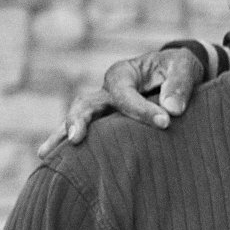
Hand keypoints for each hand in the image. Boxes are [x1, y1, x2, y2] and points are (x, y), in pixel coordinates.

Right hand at [38, 46, 206, 154]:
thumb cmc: (178, 69)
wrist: (174, 72)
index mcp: (123, 74)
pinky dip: (71, 146)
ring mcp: (103, 107)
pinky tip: (54, 162)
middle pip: (86, 104)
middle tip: (76, 138)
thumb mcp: (185, 68)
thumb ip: (179, 85)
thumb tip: (172, 110)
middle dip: (79, 120)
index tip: (165, 122)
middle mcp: (107, 90)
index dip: (142, 110)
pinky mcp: (107, 122)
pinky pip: (88, 134)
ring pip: (79, 119)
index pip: (125, 95)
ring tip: (45, 155)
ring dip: (63, 136)